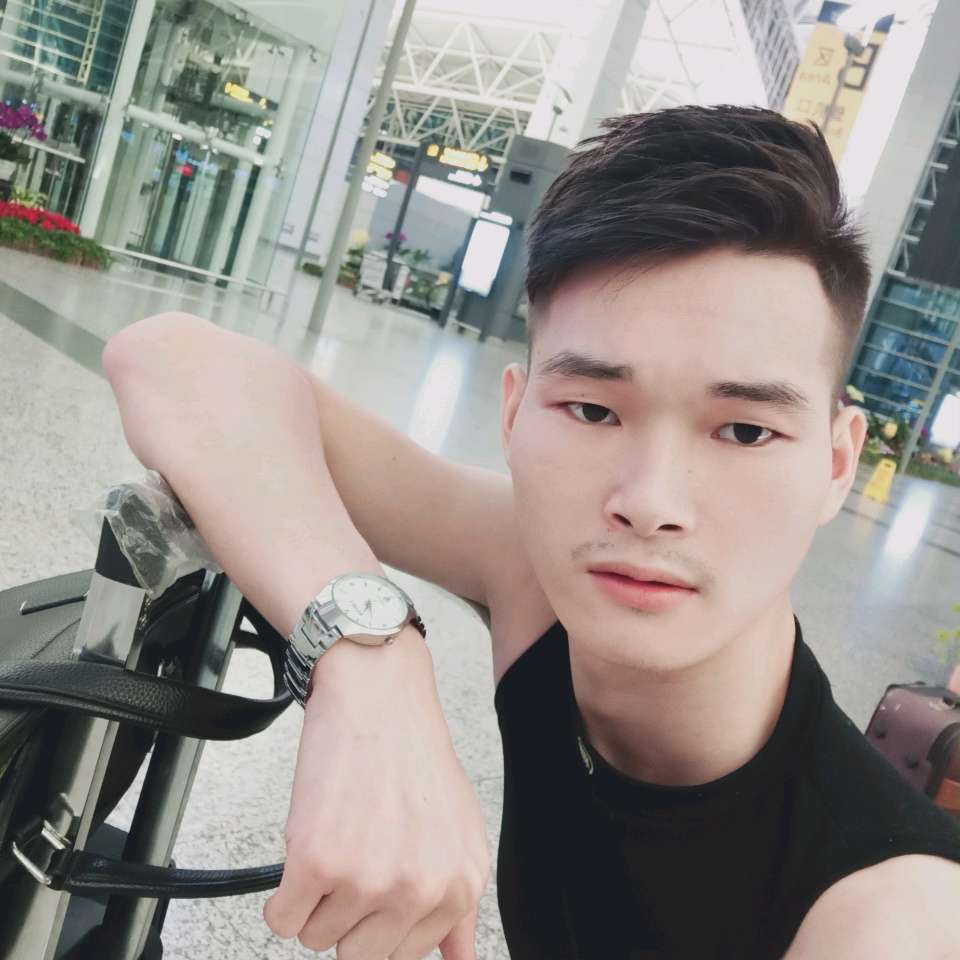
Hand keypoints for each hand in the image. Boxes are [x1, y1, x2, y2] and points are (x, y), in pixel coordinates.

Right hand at [263, 629, 489, 958]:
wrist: (378, 694)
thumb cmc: (412, 752)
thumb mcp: (458, 828)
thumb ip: (457, 904)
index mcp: (459, 887)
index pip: (404, 957)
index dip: (379, 919)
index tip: (373, 887)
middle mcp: (419, 891)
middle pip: (357, 955)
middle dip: (346, 912)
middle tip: (354, 855)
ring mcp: (368, 880)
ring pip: (316, 937)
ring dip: (315, 896)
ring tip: (337, 836)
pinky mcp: (317, 863)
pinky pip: (280, 920)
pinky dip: (281, 894)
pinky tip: (306, 847)